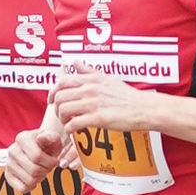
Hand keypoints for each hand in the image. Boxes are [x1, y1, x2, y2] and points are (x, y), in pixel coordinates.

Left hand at [45, 74, 165, 142]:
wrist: (143, 108)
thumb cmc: (127, 95)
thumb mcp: (107, 78)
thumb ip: (88, 71)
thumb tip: (75, 62)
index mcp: (91, 79)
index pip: (62, 81)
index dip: (52, 92)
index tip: (52, 100)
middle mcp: (90, 89)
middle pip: (59, 97)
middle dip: (56, 108)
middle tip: (61, 115)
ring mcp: (93, 103)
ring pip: (63, 110)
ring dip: (62, 120)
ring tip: (68, 123)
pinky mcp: (98, 118)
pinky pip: (74, 124)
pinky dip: (69, 129)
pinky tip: (73, 131)